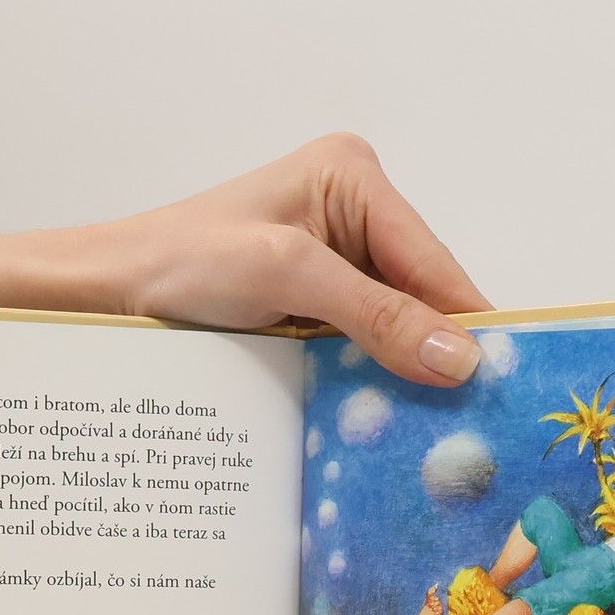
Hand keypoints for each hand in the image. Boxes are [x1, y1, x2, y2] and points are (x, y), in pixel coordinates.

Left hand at [0, 133, 491, 386]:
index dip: (471, 326)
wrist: (104, 295)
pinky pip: (362, 345)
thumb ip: (376, 315)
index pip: (436, 262)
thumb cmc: (180, 265)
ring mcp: (332, 261)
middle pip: (423, 297)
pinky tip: (388, 423)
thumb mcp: (286, 277)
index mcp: (354, 178)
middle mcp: (353, 212)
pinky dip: (373, 382)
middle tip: (476, 429)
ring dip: (406, 377)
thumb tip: (460, 357)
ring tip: (439, 436)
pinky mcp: (311, 304)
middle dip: (439, 355)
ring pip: (396, 328)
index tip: (510, 387)